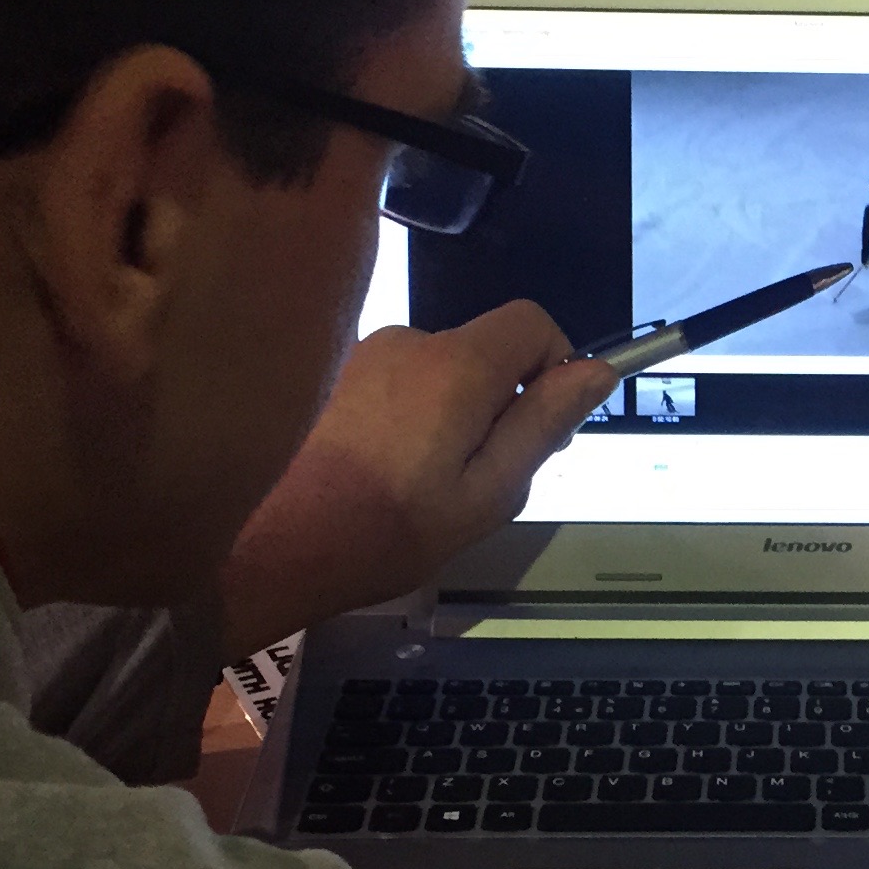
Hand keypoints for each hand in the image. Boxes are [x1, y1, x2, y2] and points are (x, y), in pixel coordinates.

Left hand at [216, 304, 618, 656]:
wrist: (273, 546)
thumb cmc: (390, 531)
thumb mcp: (489, 494)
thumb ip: (543, 424)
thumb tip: (596, 371)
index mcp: (457, 365)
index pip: (531, 321)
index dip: (555, 363)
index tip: (547, 423)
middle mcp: (409, 340)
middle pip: (483, 350)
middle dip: (499, 403)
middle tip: (481, 480)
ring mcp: (362, 354)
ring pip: (438, 371)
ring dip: (450, 415)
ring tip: (424, 486)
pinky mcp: (330, 376)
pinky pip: (395, 383)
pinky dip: (407, 418)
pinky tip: (383, 473)